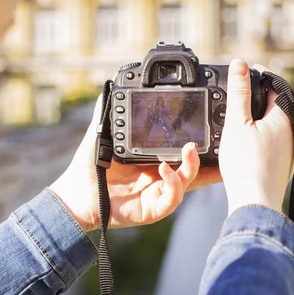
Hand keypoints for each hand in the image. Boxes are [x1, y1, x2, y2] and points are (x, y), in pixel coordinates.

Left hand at [49, 98, 221, 231]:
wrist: (76, 195)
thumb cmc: (89, 168)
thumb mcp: (102, 135)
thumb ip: (109, 113)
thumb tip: (113, 86)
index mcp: (154, 160)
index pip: (182, 151)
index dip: (198, 142)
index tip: (210, 127)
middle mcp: (160, 176)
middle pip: (194, 166)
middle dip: (210, 155)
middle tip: (217, 138)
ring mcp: (159, 193)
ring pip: (189, 181)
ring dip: (194, 165)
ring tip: (190, 149)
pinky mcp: (154, 209)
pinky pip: (173, 198)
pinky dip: (173, 183)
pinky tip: (164, 168)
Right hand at [219, 59, 293, 214]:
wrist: (255, 204)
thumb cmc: (246, 165)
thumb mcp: (237, 123)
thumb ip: (238, 93)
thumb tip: (240, 65)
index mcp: (284, 118)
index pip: (276, 86)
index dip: (260, 75)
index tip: (247, 69)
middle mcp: (291, 133)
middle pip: (276, 105)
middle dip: (259, 96)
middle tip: (241, 90)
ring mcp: (288, 151)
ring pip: (275, 125)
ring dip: (259, 116)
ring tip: (240, 115)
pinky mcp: (282, 166)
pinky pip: (272, 142)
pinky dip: (259, 135)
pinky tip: (246, 142)